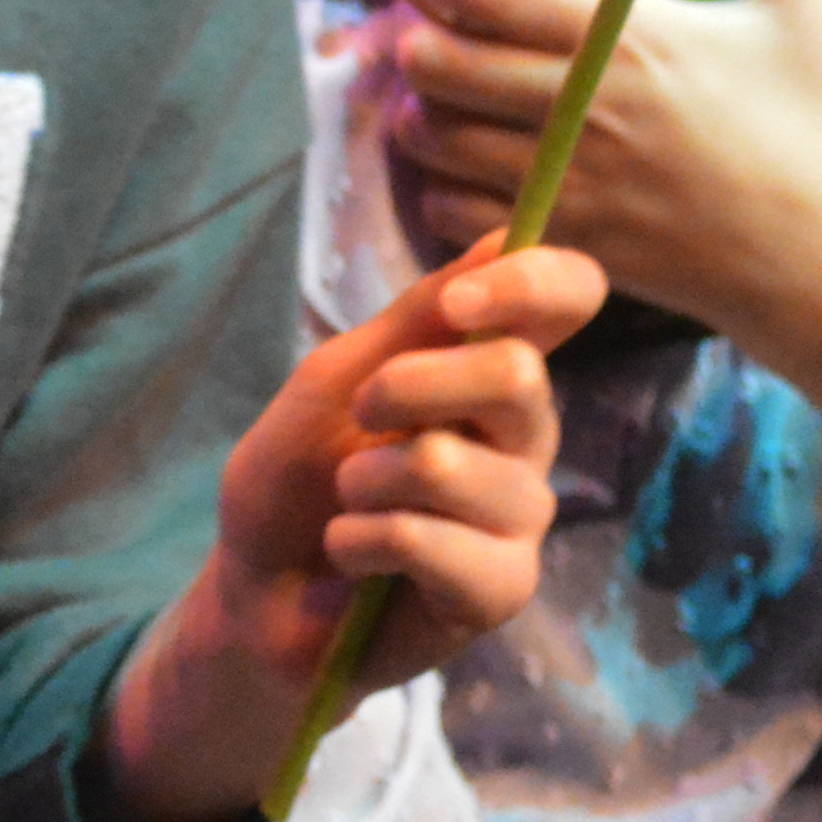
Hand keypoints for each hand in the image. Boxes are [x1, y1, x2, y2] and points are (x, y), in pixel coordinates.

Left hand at [94, 233, 593, 821]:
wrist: (256, 588)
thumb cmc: (297, 475)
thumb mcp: (338, 378)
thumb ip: (420, 318)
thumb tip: (503, 233)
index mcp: (486, 372)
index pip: (566, 300)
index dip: (534, 285)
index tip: (459, 306)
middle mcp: (521, 438)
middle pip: (518, 377)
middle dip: (408, 387)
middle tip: (359, 416)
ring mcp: (519, 516)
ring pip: (456, 466)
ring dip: (366, 481)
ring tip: (348, 504)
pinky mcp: (501, 588)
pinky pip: (436, 543)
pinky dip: (365, 541)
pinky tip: (354, 555)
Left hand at [383, 0, 821, 439]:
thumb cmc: (821, 130)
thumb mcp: (816, 14)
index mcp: (630, 35)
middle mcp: (584, 103)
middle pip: (440, 62)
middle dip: (413, 44)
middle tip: (420, 38)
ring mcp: (569, 175)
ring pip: (436, 136)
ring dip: (419, 116)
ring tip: (431, 105)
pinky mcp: (566, 237)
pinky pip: (456, 210)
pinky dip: (440, 190)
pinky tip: (458, 175)